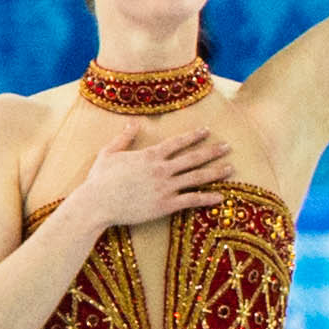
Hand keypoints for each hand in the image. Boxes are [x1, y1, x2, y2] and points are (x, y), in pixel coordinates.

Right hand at [71, 119, 230, 228]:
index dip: (194, 136)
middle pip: (193, 158)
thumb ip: (124, 138)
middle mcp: (162, 169)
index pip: (177, 142)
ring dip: (216, 172)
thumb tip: (133, 123)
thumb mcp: (109, 153)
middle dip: (212, 151)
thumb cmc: (100, 179)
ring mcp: (165, 187)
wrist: (97, 203)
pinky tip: (221, 197)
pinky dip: (208, 198)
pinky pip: (192, 200)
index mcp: (150, 155)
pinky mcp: (166, 205)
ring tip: (230, 168)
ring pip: (197, 177)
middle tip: (228, 147)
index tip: (207, 130)